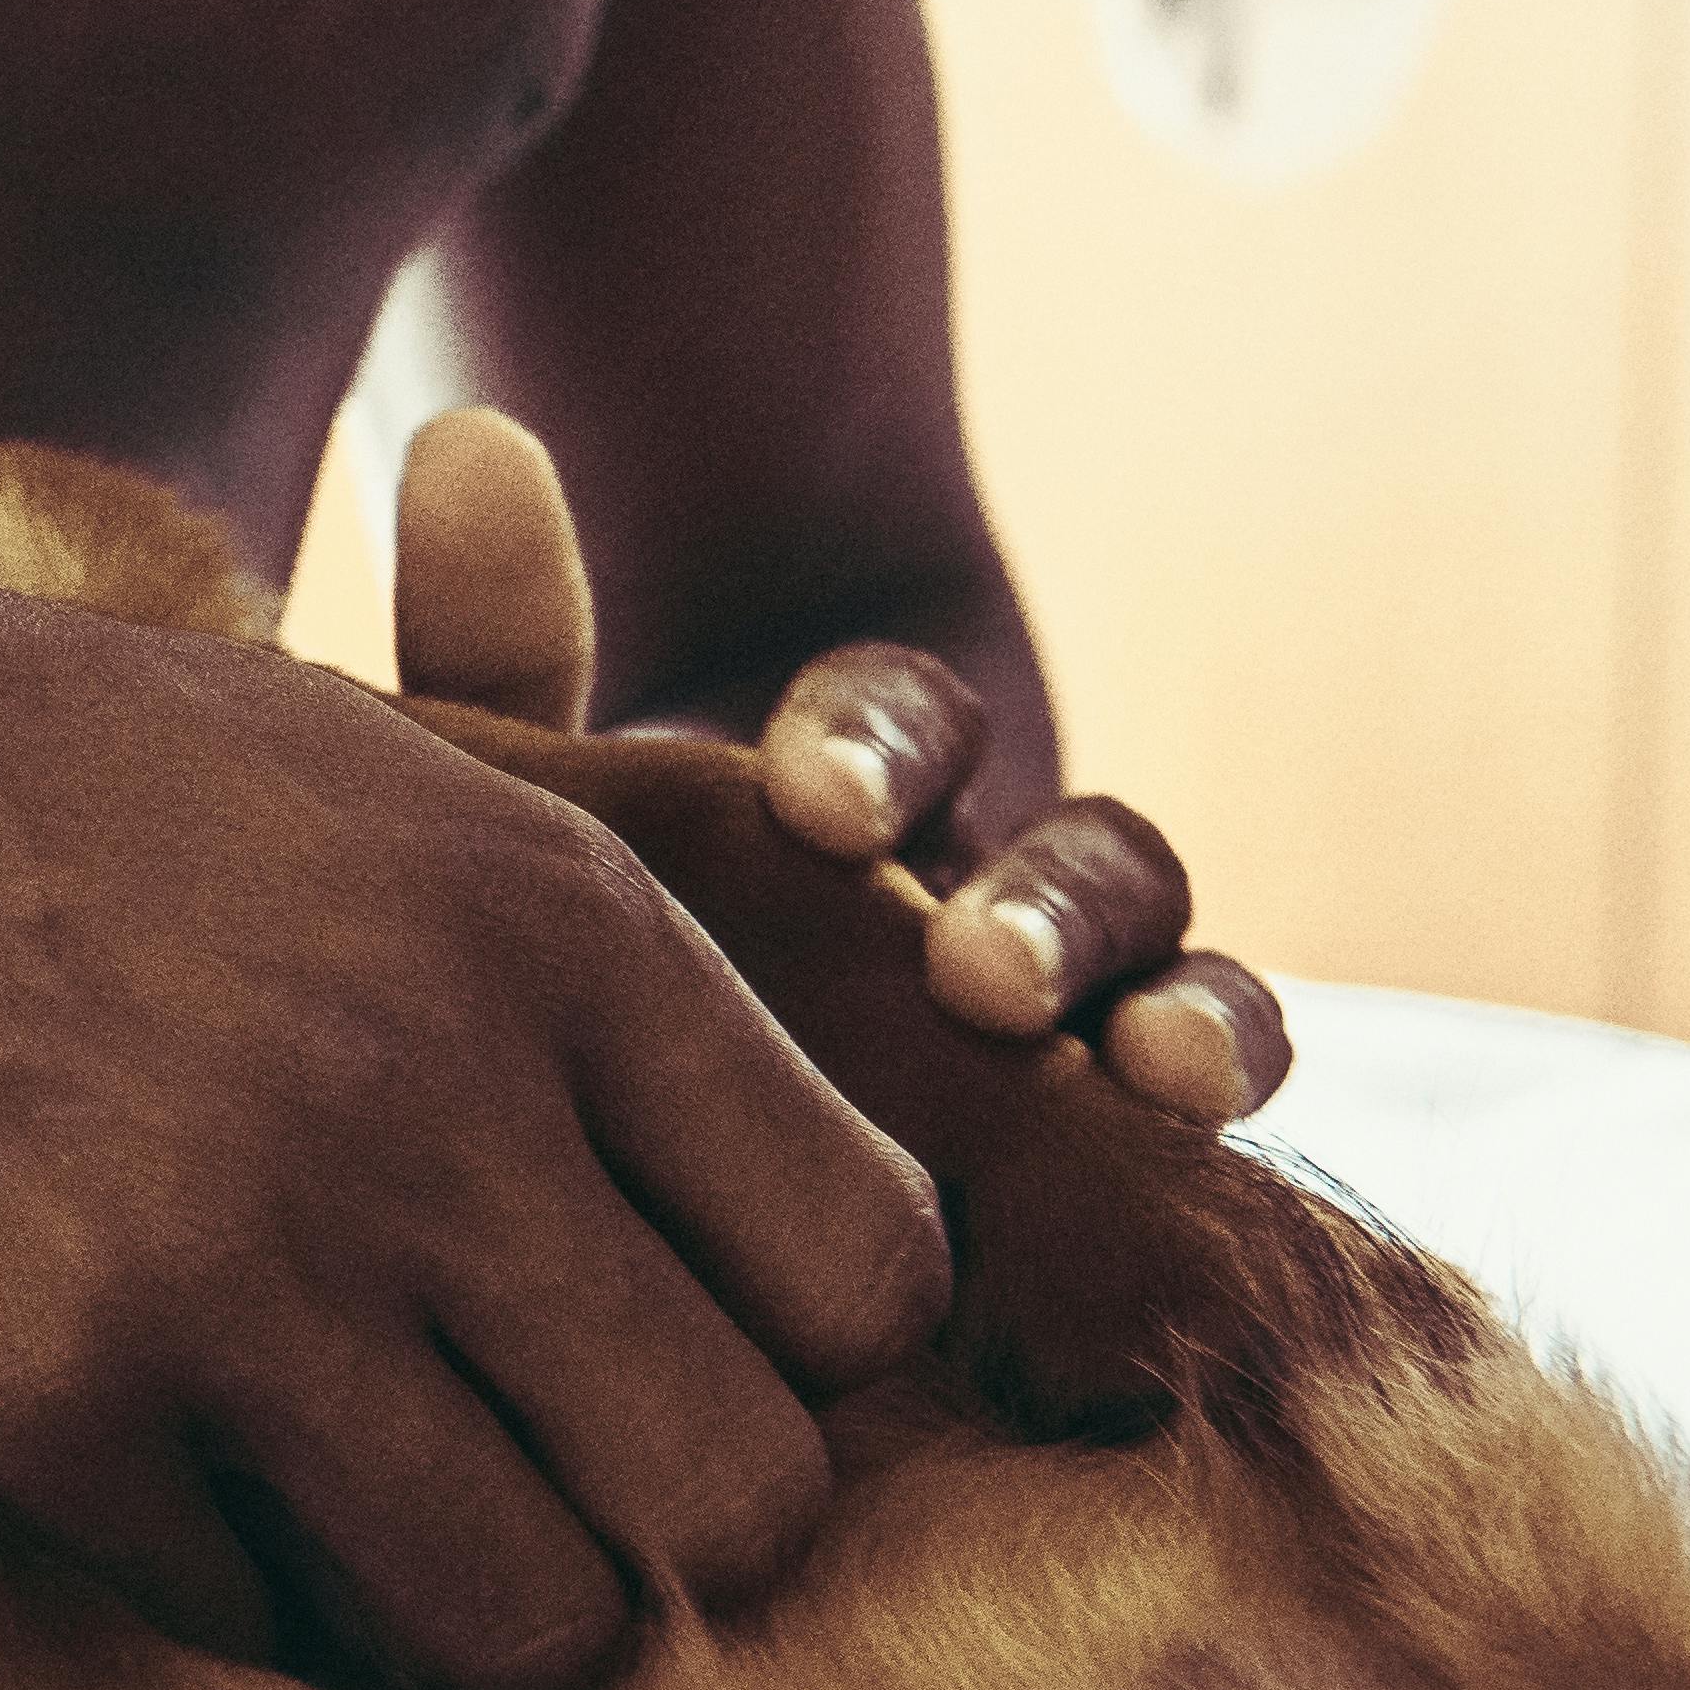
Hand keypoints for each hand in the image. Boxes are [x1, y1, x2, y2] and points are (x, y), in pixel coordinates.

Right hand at [0, 521, 950, 1689]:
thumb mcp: (338, 769)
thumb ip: (574, 960)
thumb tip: (814, 1206)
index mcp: (548, 917)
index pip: (870, 1283)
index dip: (782, 1359)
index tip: (646, 1347)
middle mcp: (427, 1082)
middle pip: (738, 1495)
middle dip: (637, 1529)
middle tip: (501, 1473)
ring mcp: (227, 1241)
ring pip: (518, 1618)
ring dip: (433, 1603)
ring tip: (320, 1500)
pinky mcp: (26, 1382)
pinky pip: (239, 1621)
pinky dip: (198, 1584)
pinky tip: (114, 1454)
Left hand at [381, 403, 1287, 1133]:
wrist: (626, 1252)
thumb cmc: (568, 1019)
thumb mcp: (525, 862)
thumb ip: (503, 676)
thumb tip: (465, 437)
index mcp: (843, 821)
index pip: (887, 733)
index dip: (871, 745)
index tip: (811, 804)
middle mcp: (977, 909)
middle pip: (1061, 845)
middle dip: (1037, 894)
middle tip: (976, 972)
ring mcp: (1077, 1032)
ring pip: (1159, 954)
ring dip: (1156, 975)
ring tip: (1131, 1058)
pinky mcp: (1140, 1159)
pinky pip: (1221, 1088)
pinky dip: (1224, 1069)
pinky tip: (1193, 1106)